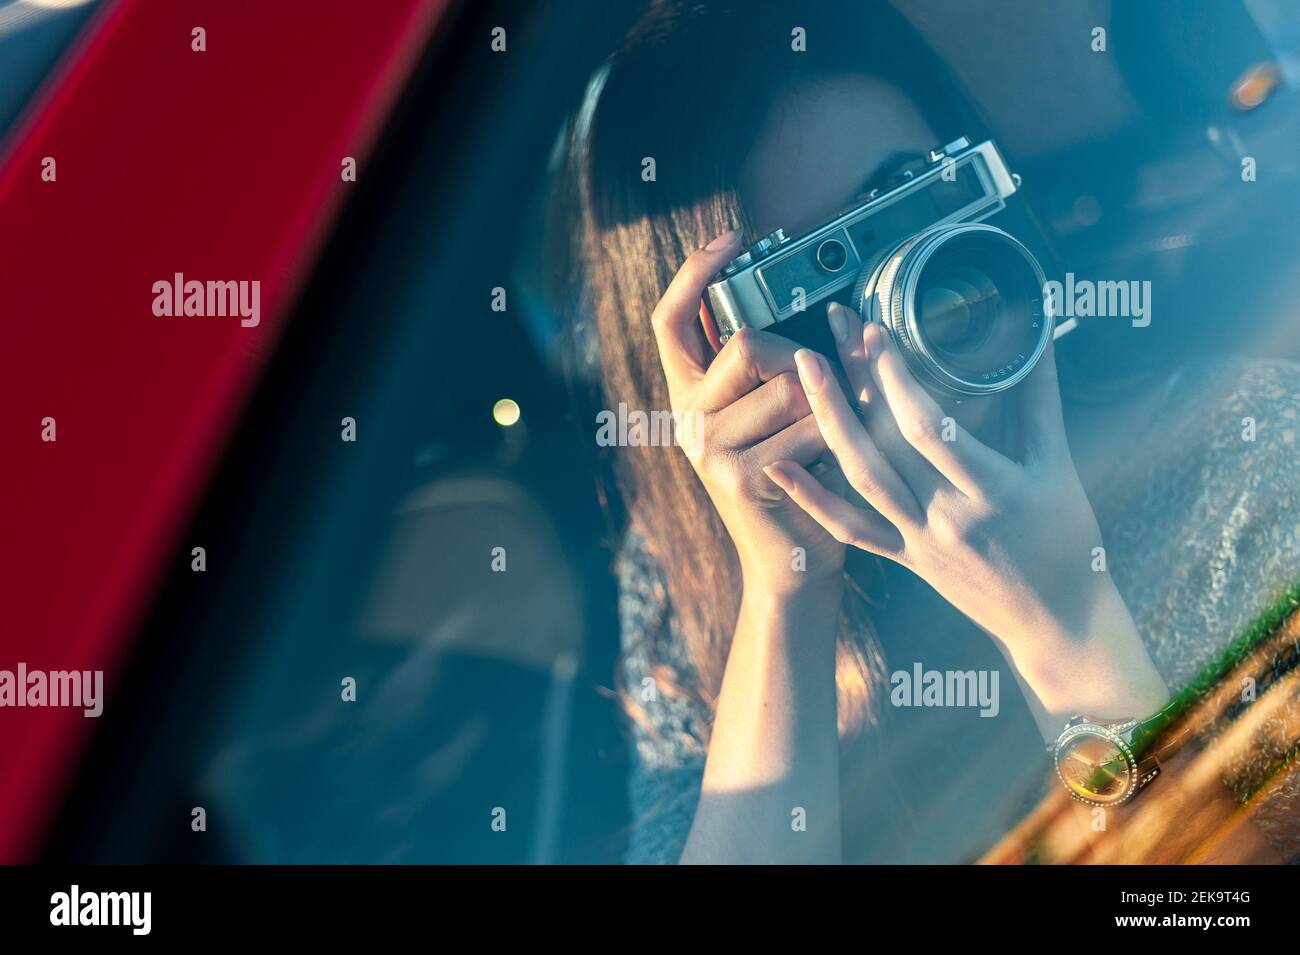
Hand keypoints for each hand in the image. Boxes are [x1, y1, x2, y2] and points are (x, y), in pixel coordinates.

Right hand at [649, 231, 844, 597]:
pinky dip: (839, 432)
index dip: (695, 270)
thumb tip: (795, 298)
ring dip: (829, 400)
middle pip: (744, 344)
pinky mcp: (739, 477)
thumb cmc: (794, 473)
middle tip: (819, 388)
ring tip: (836, 426)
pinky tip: (840, 451)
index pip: (671, 318)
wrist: (791, 558)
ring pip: (786, 384)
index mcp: (688, 392)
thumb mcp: (770, 411)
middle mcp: (686, 417)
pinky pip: (808, 425)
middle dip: (796, 357)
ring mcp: (708, 449)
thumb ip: (767, 364)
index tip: (732, 237)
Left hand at [764, 302, 1167, 720]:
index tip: (877, 330)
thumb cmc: (1066, 536)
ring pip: (860, 480)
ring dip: (826, 422)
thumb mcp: (1059, 464)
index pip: (931, 429)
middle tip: (832, 324)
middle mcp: (948, 517)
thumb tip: (1038, 325)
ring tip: (803, 370)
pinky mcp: (902, 557)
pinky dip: (811, 499)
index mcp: (993, 490)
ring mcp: (918, 540)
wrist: (1056, 620)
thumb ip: (1039, 394)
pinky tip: (777, 467)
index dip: (898, 379)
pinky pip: (850, 528)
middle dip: (855, 379)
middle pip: (886, 443)